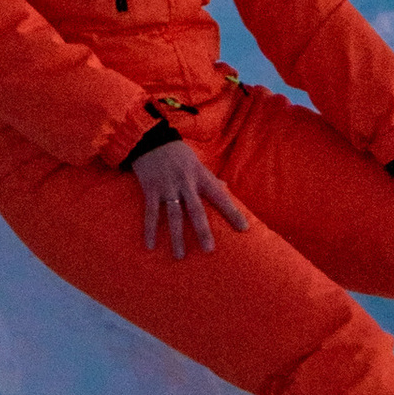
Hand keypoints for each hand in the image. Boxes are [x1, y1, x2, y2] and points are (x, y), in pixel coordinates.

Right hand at [130, 137, 249, 259]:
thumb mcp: (197, 162)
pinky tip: (150, 245)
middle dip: (203, 230)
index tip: (244, 228)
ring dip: (177, 237)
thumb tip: (226, 187)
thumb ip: (210, 177)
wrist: (150, 138)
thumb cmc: (177, 152)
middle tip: (209, 250)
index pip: (220, 196)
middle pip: (196, 210)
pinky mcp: (151, 188)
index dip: (232, 212)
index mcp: (200, 176)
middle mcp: (185, 183)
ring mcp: (167, 186)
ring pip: (174, 215)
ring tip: (179, 256)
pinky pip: (151, 212)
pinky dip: (150, 229)